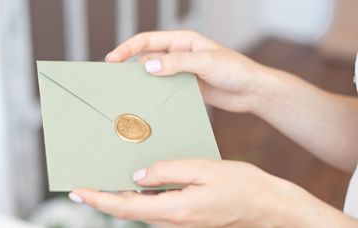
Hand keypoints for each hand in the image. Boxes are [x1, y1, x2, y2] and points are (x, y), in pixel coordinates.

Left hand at [70, 160, 302, 226]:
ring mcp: (178, 220)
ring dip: (118, 197)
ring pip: (139, 209)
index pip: (125, 206)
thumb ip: (167, 171)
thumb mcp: (203, 170)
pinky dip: (137, 196)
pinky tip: (135, 181)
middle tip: (82, 184)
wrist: (265, 205)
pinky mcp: (184, 215)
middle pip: (127, 210)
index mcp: (175, 209)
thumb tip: (137, 175)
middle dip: (102, 198)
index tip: (77, 191)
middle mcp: (173, 220)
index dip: (98, 200)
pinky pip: (153, 206)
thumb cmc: (240, 185)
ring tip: (102, 180)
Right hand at [105, 30, 271, 112]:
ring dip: (142, 82)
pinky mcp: (185, 87)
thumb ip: (177, 64)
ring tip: (128, 93)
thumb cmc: (235, 70)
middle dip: (130, 66)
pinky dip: (155, 93)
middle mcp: (179, 54)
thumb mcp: (206, 63)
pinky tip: (148, 101)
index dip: (127, 49)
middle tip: (115, 81)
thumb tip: (148, 66)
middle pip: (147, 57)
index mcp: (182, 41)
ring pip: (154, 74)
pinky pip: (165, 88)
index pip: (148, 41)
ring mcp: (181, 71)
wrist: (251, 91)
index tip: (112, 60)